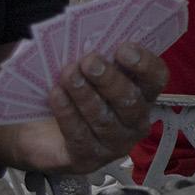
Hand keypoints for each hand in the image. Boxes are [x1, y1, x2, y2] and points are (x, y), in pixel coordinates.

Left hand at [2, 42, 168, 172]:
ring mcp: (114, 145)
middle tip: (89, 61)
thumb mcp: (83, 67)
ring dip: (85, 95)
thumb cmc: (69, 90)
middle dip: (110, 80)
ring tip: (68, 75)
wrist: (37, 129)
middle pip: (131, 102)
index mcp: (141, 94)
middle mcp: (134, 121)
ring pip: (105, 120)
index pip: (156, 78)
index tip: (123, 48)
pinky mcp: (88, 159)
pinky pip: (80, 136)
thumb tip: (87, 35)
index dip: (144, 64)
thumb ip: (93, 53)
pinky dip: (68, 113)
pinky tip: (56, 95)